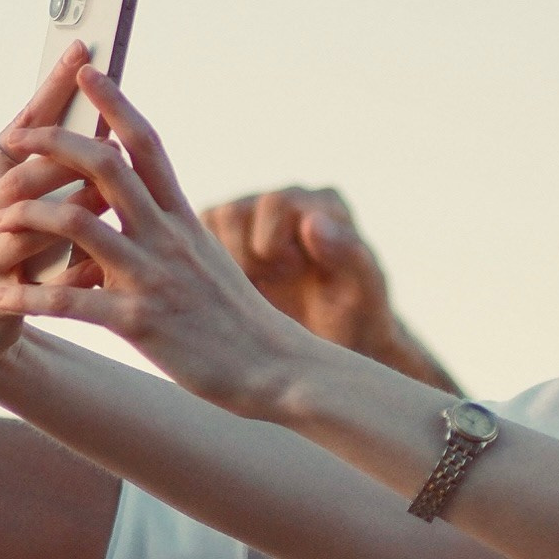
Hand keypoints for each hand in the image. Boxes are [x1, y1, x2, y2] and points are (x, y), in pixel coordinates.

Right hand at [0, 42, 117, 387]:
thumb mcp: (10, 202)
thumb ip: (45, 164)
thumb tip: (97, 114)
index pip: (19, 127)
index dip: (50, 91)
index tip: (82, 51)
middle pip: (21, 177)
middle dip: (64, 153)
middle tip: (110, 133)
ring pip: (27, 230)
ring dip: (70, 212)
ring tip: (109, 196)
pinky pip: (37, 289)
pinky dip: (70, 279)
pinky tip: (102, 270)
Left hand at [0, 67, 314, 415]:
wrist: (274, 366)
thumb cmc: (237, 318)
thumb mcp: (207, 258)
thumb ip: (172, 228)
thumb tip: (149, 200)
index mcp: (183, 218)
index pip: (147, 145)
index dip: (116, 104)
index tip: (88, 73)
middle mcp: (167, 237)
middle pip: (106, 168)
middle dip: (55, 145)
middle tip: (14, 137)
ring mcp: (153, 277)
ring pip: (81, 226)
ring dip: (31, 216)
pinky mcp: (140, 323)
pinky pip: (75, 303)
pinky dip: (32, 297)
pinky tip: (0, 297)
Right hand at [201, 184, 456, 385]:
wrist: (332, 354)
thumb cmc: (356, 320)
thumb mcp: (363, 292)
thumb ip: (348, 253)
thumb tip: (310, 223)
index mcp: (322, 204)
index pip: (274, 203)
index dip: (273, 243)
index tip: (289, 274)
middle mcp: (285, 205)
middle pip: (233, 212)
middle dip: (244, 256)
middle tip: (267, 287)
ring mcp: (253, 222)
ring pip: (209, 226)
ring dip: (222, 264)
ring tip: (251, 293)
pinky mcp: (226, 244)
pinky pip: (194, 241)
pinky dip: (204, 269)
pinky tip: (231, 296)